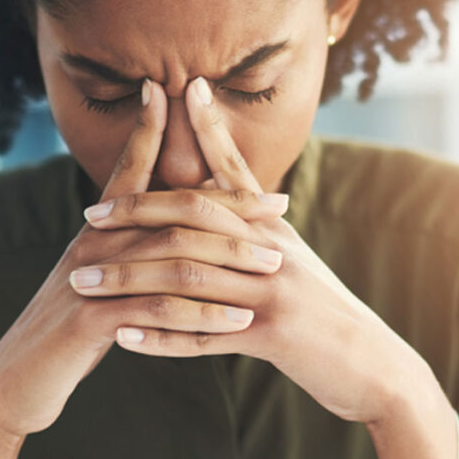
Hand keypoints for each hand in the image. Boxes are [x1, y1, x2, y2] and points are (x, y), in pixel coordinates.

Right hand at [0, 79, 290, 439]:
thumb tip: (166, 228)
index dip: (154, 129)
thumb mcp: (97, 281)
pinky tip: (240, 322)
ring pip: (174, 257)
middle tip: (280, 207)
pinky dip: (203, 316)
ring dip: (230, 260)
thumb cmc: (67, 331)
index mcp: (98, 230)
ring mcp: (92, 279)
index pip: (131, 167)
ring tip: (274, 266)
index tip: (186, 93)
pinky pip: (159, 311)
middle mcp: (94, 243)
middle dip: (231, 206)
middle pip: (173, 209)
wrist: (15, 382)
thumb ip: (127, 250)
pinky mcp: (91, 321)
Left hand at [73, 76, 413, 424]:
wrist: (376, 366)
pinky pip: (204, 335)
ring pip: (188, 276)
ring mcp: (274, 292)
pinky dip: (161, 336)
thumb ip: (259, 232)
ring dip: (129, 278)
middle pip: (195, 218)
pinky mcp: (274, 335)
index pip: (234, 173)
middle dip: (137, 213)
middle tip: (89, 216)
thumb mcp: (297, 262)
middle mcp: (274, 251)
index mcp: (276, 231)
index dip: (208, 131)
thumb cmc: (330, 316)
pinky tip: (123, 337)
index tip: (176, 91)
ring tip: (82, 282)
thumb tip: (226, 202)